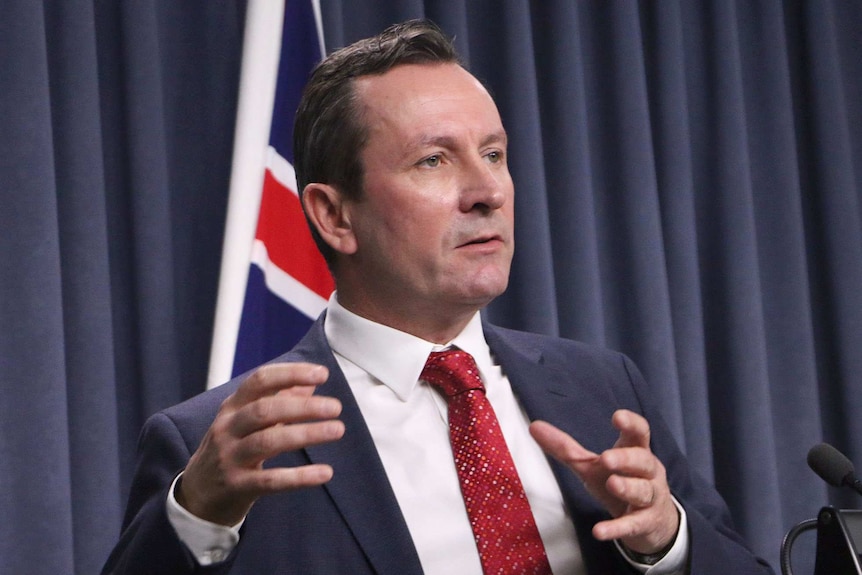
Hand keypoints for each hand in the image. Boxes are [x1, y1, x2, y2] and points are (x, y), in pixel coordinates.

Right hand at [177, 363, 344, 525]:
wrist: (197, 495)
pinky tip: (325, 472)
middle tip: (336, 407)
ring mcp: (229, 457)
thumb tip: (311, 382)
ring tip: (337, 429)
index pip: (260, 380)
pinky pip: (271, 480)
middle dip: (302, 406)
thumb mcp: (246, 421)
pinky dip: (299, 477)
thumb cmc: (230, 449)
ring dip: (305, 434)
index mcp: (232, 407)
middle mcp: (228, 428)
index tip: (322, 374)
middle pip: (264, 410)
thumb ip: (279, 401)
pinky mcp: (237, 486)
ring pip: (268, 441)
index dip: (291, 374)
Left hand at [529, 409, 678, 554]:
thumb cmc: (619, 481)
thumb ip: (565, 448)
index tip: (617, 417)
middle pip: (643, 461)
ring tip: (613, 484)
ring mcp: (650, 498)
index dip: (631, 424)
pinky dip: (616, 528)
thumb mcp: (592, 466)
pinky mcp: (645, 523)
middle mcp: (648, 472)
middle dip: (626, 459)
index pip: (639, 433)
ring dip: (628, 488)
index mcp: (636, 451)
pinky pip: (632, 525)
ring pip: (643, 491)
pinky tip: (599, 531)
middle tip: (606, 458)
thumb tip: (534, 426)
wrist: (652, 522)